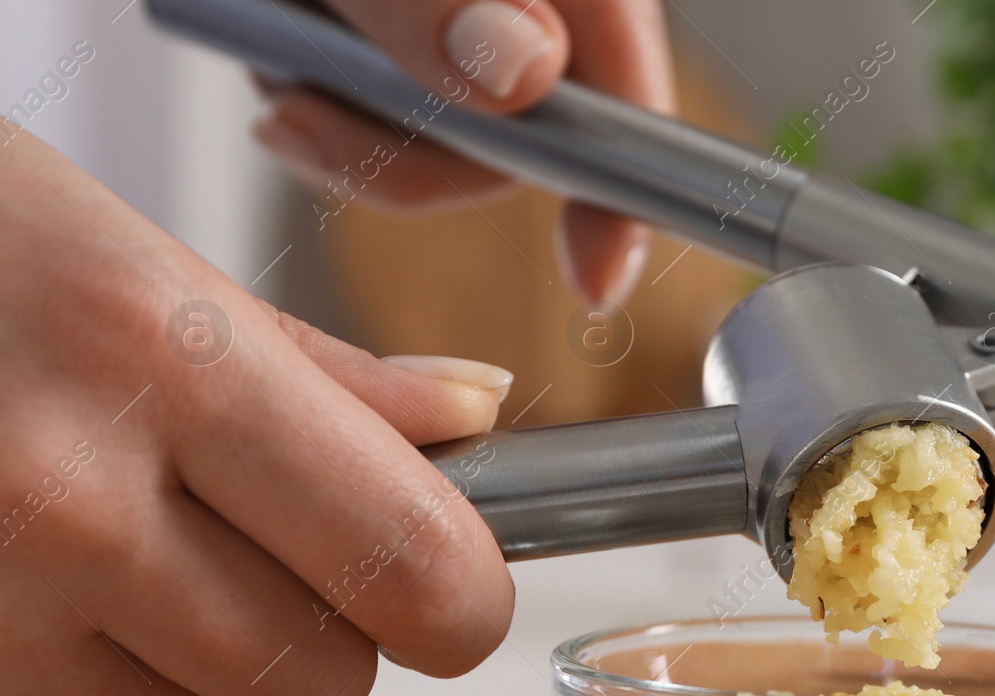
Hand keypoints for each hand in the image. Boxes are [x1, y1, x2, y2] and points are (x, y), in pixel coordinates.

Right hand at [0, 131, 514, 695]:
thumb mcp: (140, 258)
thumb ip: (323, 370)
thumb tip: (475, 415)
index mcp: (169, 361)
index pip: (415, 567)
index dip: (457, 601)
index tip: (445, 587)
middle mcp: (66, 496)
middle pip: (315, 688)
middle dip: (309, 639)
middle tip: (249, 549)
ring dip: (170, 677)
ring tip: (106, 560)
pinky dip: (46, 689)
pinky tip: (11, 582)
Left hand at [251, 0, 674, 304]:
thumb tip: (521, 75)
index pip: (622, 87)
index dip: (618, 189)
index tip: (594, 275)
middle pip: (521, 132)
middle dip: (411, 156)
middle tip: (301, 123)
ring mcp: (465, 18)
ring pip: (442, 130)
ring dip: (345, 124)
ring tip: (276, 55)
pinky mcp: (405, 29)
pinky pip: (385, 103)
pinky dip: (323, 99)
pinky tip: (282, 49)